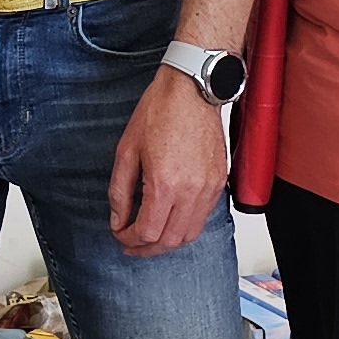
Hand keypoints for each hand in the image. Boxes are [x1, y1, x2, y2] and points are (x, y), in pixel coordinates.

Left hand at [109, 66, 230, 253]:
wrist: (192, 89)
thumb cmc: (160, 111)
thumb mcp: (127, 151)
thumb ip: (120, 191)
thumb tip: (118, 219)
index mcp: (165, 185)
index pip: (147, 232)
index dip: (129, 239)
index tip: (120, 234)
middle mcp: (191, 191)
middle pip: (170, 241)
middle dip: (147, 249)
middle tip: (131, 245)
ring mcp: (209, 188)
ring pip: (190, 234)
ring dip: (168, 242)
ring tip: (150, 238)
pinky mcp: (219, 182)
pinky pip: (204, 217)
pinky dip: (186, 226)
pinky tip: (171, 218)